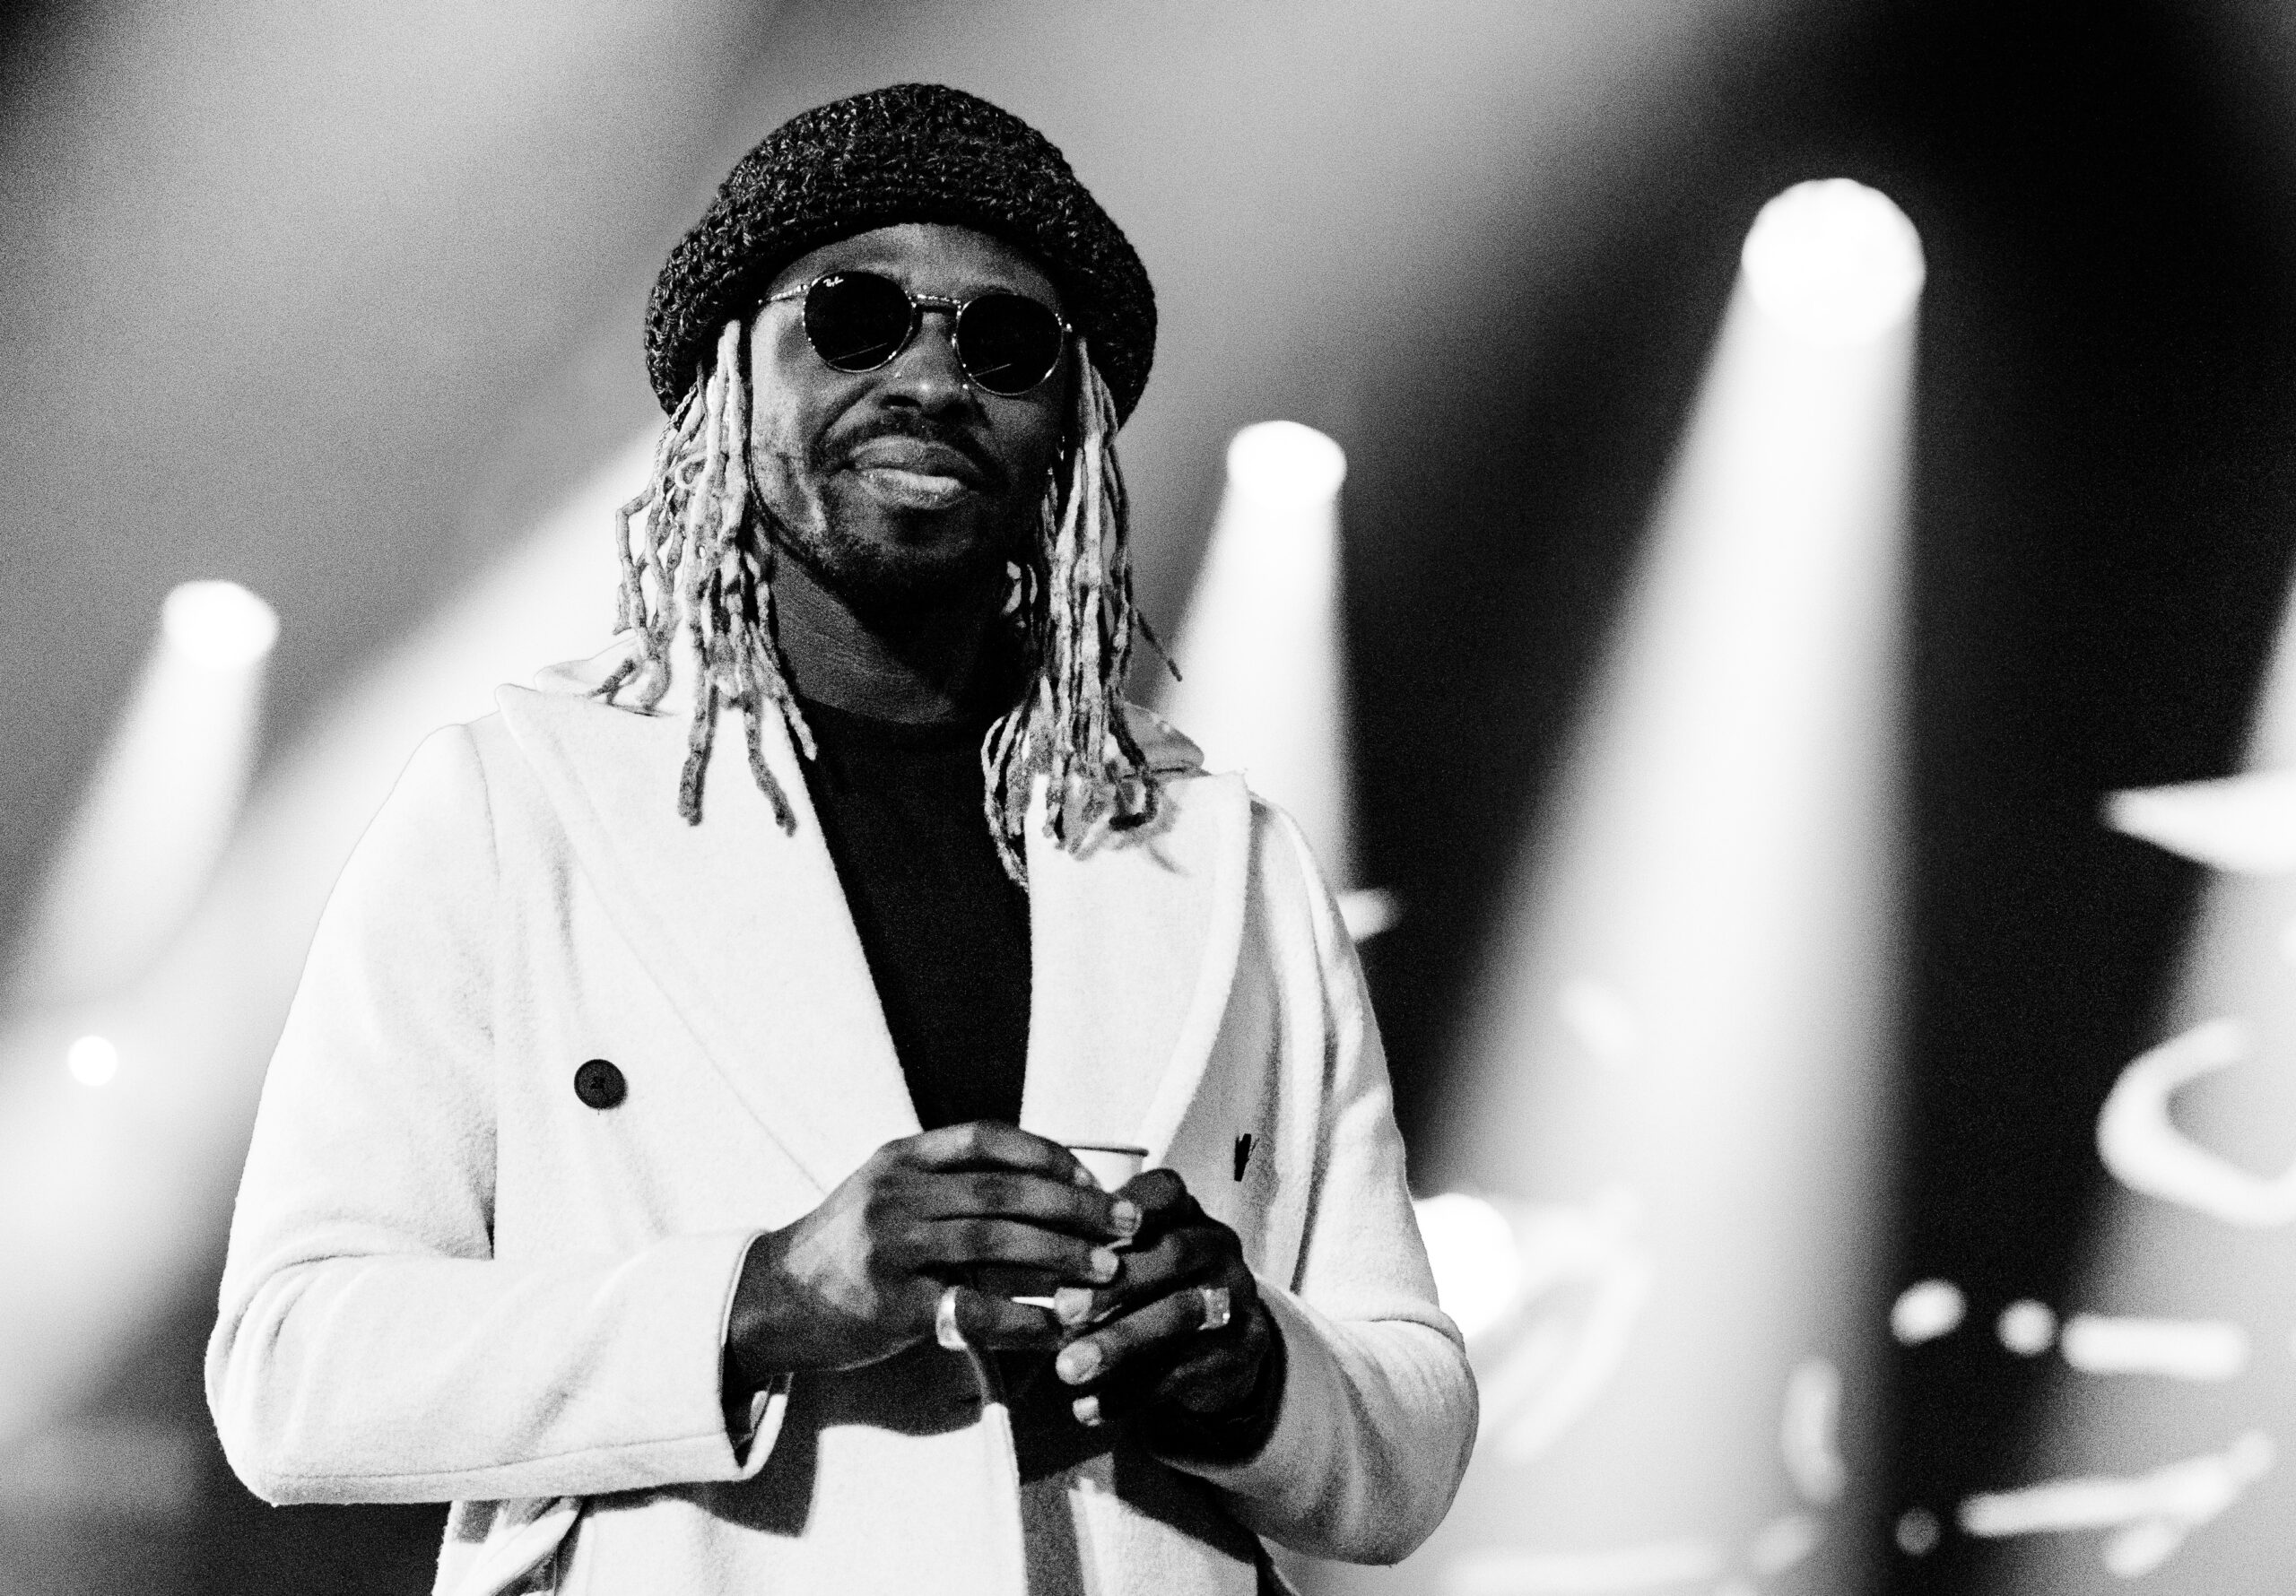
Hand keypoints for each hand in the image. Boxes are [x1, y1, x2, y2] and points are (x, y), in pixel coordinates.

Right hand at [725, 1122, 1139, 1385]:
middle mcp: (896, 1193)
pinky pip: (973, 1308)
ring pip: (996, 1242)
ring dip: (1061, 1256)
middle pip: (1004, 1190)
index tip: (1092, 1179)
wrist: (772, 1299)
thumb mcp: (885, 1189)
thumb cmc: (845, 1245)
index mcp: (900, 1158)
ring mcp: (891, 1247)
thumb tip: (1043, 1181)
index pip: (986, 1137)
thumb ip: (947, 1180)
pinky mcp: (892, 1304)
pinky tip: (1057, 1326)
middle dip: (1074, 1208)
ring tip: (1107, 1273)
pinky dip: (1022, 1319)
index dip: (1047, 1153)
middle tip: (1125, 1225)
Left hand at [1048, 1168, 1277, 1434]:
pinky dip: (1130, 1393)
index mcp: (1188, 1213)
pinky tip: (1086, 1408)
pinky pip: (1182, 1373)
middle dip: (1115, 1283)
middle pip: (1173, 1254)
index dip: (1126, 1207)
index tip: (1080, 1230)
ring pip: (1180, 1315)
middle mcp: (1218, 1248)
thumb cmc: (1155, 1288)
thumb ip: (1086, 1252)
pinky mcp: (1236, 1354)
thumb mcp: (1132, 1258)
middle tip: (1062, 1310)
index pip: (1165, 1193)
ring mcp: (1235, 1300)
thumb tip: (1012, 1258)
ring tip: (1067, 1369)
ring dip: (1119, 1342)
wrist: (1224, 1346)